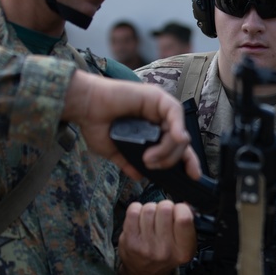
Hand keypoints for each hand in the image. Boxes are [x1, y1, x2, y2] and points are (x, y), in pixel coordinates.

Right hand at [63, 70, 200, 180]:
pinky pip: (175, 114)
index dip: (187, 161)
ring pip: (179, 133)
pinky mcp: (157, 97)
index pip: (176, 147)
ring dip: (167, 150)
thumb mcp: (114, 151)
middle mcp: (159, 118)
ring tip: (148, 157)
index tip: (192, 176)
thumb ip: (129, 163)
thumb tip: (140, 177)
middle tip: (152, 165)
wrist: (83, 108)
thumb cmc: (95, 125)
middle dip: (174, 160)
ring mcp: (159, 107)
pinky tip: (174, 139)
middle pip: (182, 142)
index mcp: (151, 130)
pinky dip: (177, 128)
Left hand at [118, 200, 195, 274]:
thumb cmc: (165, 255)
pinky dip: (137, 210)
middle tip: (163, 217)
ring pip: (149, 208)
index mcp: (184, 251)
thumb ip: (187, 225)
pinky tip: (140, 220)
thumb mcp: (184, 246)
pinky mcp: (130, 240)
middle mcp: (165, 250)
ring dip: (151, 210)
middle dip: (165, 207)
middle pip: (166, 208)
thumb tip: (185, 203)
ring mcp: (146, 245)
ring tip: (151, 221)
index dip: (181, 208)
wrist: (144, 274)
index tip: (179, 212)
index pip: (184, 218)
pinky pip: (134, 211)